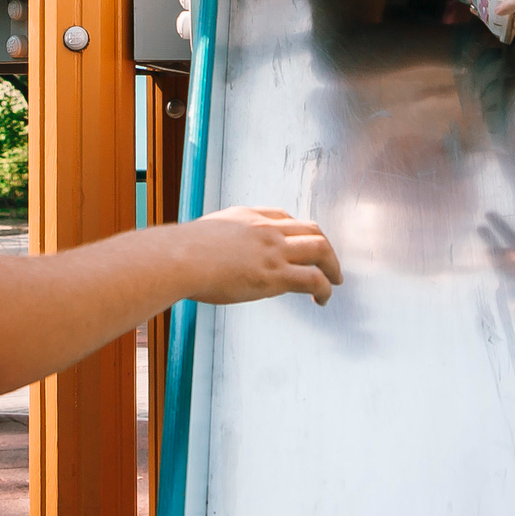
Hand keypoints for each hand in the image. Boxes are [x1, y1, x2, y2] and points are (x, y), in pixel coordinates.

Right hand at [173, 204, 344, 305]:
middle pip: (311, 229)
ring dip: (333, 266)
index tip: (301, 244)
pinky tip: (322, 299)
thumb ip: (216, 240)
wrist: (179, 258)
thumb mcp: (202, 234)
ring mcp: (273, 250)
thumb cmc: (180, 252)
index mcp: (248, 217)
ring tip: (335, 281)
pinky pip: (313, 278)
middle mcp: (266, 229)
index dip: (298, 232)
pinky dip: (325, 288)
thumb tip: (208, 255)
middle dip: (325, 247)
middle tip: (330, 263)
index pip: (284, 218)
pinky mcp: (275, 274)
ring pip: (321, 249)